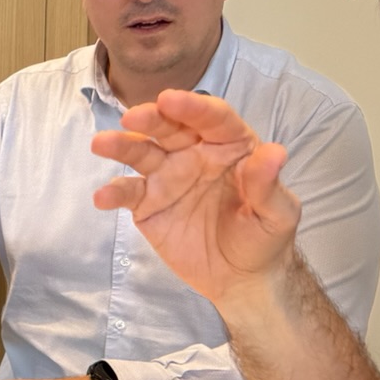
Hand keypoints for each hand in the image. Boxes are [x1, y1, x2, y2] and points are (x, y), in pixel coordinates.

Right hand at [90, 91, 300, 305]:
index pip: (212, 119)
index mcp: (230, 146)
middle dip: (151, 119)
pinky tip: (102, 197)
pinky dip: (113, 193)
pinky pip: (127, 193)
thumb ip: (268, 184)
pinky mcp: (147, 204)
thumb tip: (275, 152)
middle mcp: (194, 154)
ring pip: (141, 153)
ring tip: (101, 143)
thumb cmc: (264, 238)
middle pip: (170, 128)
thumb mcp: (278, 214)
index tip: (170, 100)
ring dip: (121, 145)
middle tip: (132, 116)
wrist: (240, 279)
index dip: (192, 108)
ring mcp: (167, 177)